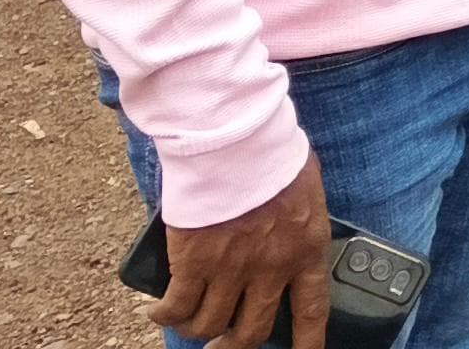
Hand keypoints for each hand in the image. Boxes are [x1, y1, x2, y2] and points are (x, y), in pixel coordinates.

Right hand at [152, 155, 329, 348]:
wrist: (237, 140)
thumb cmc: (272, 153)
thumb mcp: (305, 188)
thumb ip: (297, 219)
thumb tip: (290, 226)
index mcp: (306, 249)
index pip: (312, 310)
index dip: (308, 342)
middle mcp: (272, 269)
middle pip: (253, 330)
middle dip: (234, 345)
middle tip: (222, 345)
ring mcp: (232, 270)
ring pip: (209, 325)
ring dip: (196, 330)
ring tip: (188, 324)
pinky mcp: (194, 264)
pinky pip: (176, 308)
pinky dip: (163, 316)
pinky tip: (156, 312)